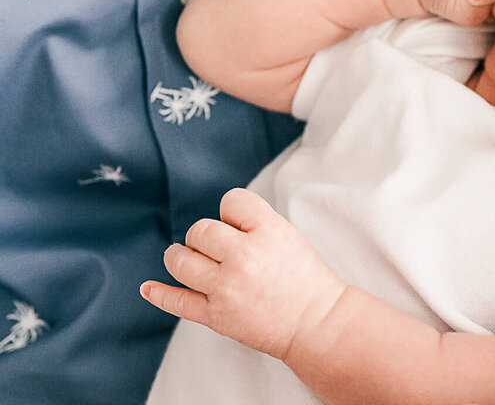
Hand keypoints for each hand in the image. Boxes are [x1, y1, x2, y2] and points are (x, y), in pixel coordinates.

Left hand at [140, 188, 346, 361]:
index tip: (237, 224)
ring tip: (184, 258)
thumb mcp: (288, 236)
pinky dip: (159, 293)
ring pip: (181, 260)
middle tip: (216, 247)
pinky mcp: (216, 315)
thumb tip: (213, 226)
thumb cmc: (307, 280)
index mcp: (269, 230)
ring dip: (178, 256)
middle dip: (204, 236)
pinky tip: (148, 288)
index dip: (232, 211)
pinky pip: (177, 301)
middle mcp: (245, 255)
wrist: (317, 323)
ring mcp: (227, 287)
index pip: (231, 201)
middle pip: (201, 229)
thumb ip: (254, 225)